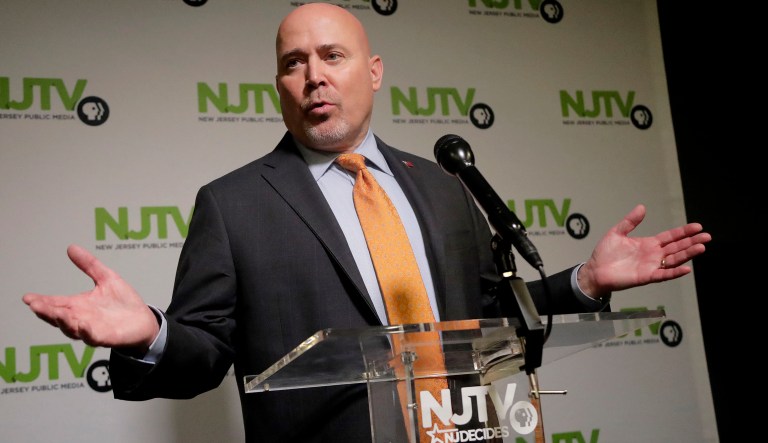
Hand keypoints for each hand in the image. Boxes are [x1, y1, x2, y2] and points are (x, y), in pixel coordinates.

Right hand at [22, 244, 159, 351]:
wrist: (144, 320)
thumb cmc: (123, 303)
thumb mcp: (106, 278)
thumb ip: (89, 265)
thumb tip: (71, 248)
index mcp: (78, 306)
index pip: (55, 303)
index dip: (41, 301)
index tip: (27, 297)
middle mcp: (81, 319)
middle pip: (58, 317)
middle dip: (46, 312)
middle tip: (35, 305)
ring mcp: (92, 329)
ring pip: (72, 329)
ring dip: (63, 321)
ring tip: (56, 313)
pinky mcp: (106, 337)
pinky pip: (93, 337)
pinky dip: (87, 332)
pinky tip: (83, 325)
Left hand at [577, 204, 711, 298]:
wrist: (595, 270)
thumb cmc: (604, 254)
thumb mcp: (617, 233)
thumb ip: (630, 221)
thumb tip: (642, 207)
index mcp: (648, 244)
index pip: (671, 237)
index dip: (683, 232)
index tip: (697, 226)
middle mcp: (653, 255)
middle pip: (677, 247)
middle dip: (692, 242)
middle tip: (707, 236)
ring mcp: (651, 266)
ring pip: (674, 260)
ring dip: (688, 254)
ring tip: (701, 247)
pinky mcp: (646, 277)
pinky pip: (663, 275)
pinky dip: (675, 272)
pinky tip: (686, 268)